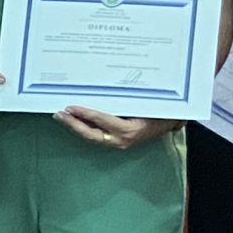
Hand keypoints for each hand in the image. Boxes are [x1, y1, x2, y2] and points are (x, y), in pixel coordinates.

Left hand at [57, 105, 176, 150]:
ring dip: (75, 127)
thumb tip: (108, 90)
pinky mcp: (116, 141)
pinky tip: (74, 120)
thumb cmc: (163, 109)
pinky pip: (97, 135)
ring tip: (61, 117)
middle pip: (91, 135)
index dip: (85, 114)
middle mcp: (122, 140)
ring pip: (91, 137)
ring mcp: (119, 142)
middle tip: (58, 114)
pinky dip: (84, 128)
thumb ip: (129, 99)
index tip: (70, 107)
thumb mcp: (148, 102)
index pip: (102, 121)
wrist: (174, 121)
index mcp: (130, 130)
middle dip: (73, 125)